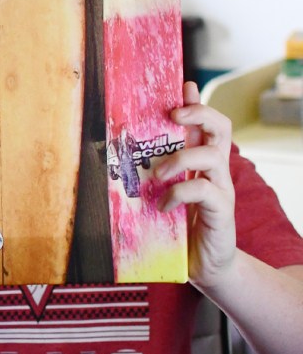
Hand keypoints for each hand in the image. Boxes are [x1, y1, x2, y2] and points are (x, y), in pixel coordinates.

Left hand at [156, 81, 235, 287]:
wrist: (204, 266)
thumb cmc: (178, 224)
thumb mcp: (162, 191)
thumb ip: (153, 169)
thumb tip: (131, 144)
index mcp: (201, 161)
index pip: (208, 122)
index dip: (198, 102)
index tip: (184, 87)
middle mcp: (216, 171)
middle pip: (221, 128)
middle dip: (200, 114)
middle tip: (175, 116)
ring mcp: (221, 190)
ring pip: (214, 157)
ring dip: (181, 158)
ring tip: (158, 174)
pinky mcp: (222, 213)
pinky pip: (205, 192)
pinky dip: (179, 194)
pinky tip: (162, 204)